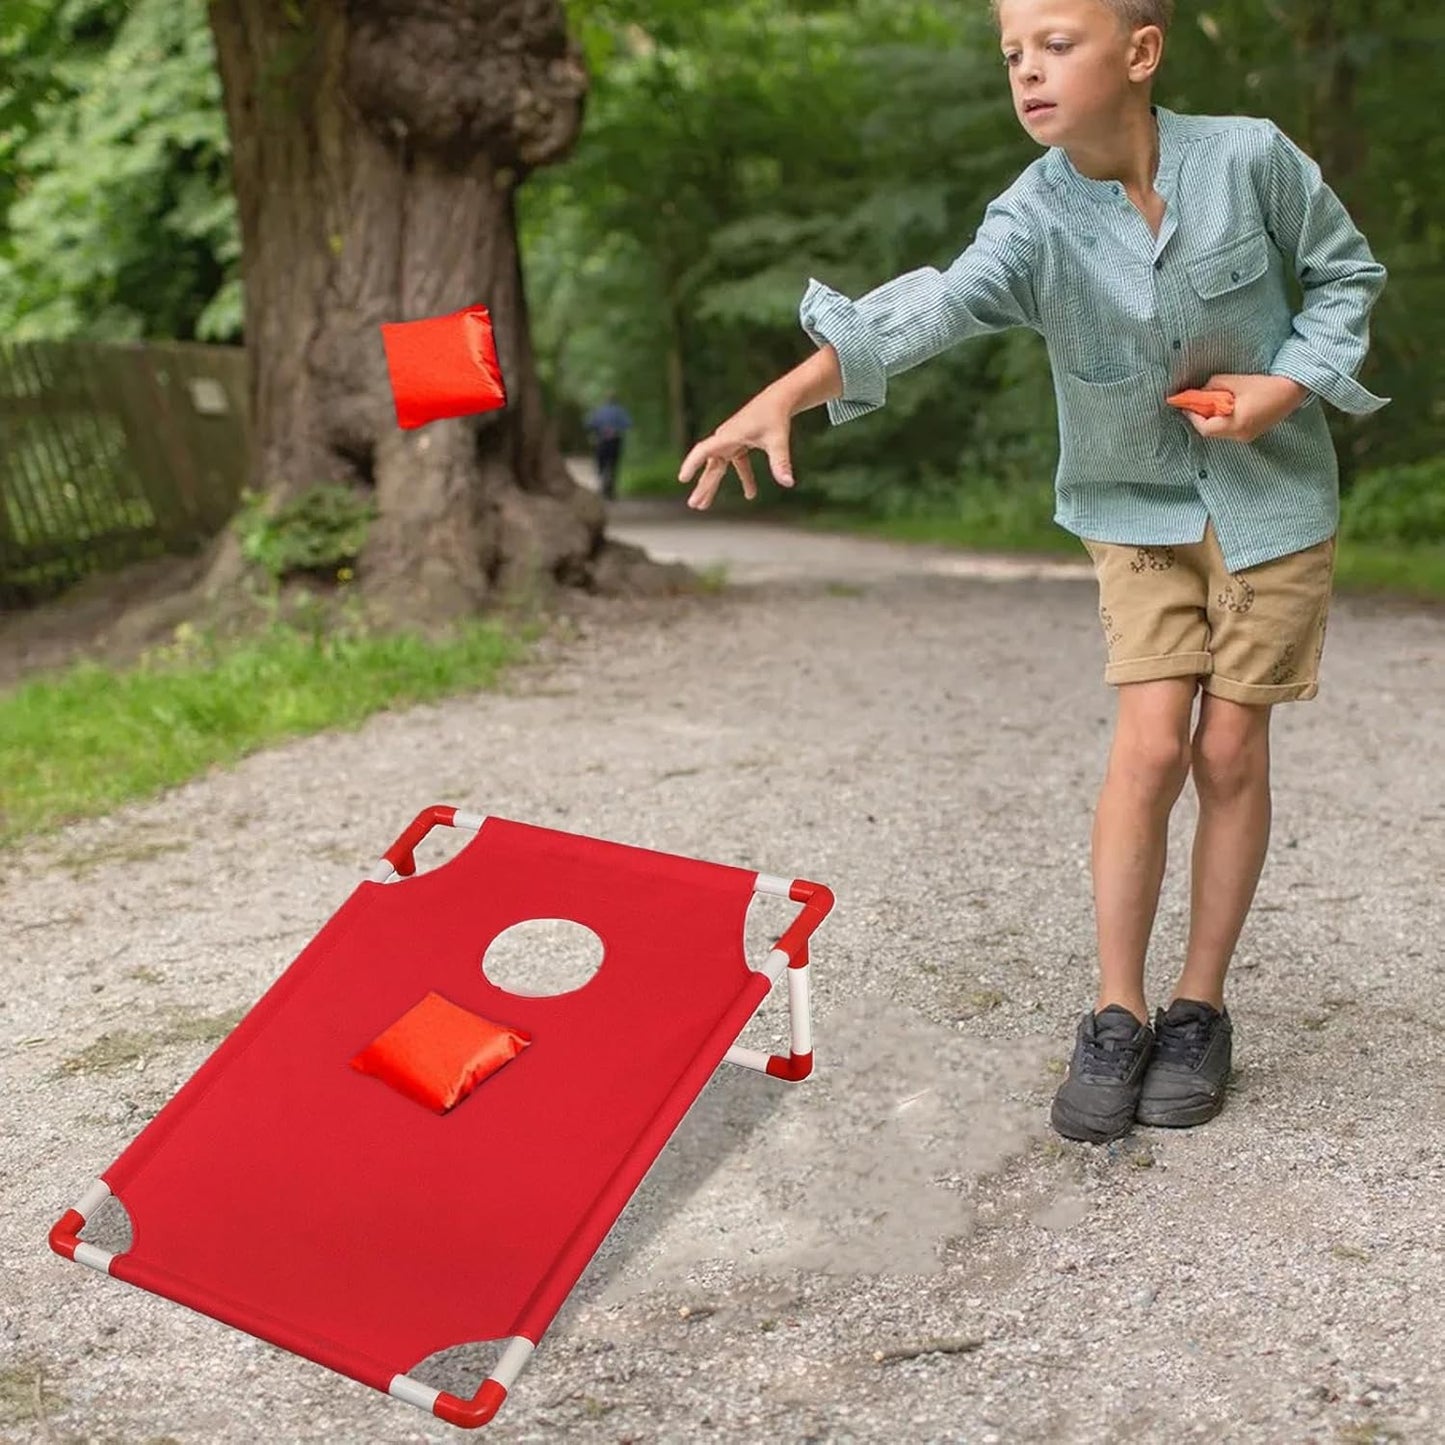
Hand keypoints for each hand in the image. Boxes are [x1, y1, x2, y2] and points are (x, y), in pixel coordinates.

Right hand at [678, 391, 794, 510]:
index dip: (692, 464)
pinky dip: (744, 478)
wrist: (780, 399)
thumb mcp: (778, 441)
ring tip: (704, 505)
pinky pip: (737, 464)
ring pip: (719, 467)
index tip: (683, 478)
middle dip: (703, 485)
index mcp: (728, 436)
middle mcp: (725, 438)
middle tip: (694, 505)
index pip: (704, 450)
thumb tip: (788, 483)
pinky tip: (751, 495)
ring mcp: (731, 441)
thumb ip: (781, 463)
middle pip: (710, 466)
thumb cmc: (776, 417)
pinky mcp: (740, 443)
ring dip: (713, 485)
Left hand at [1184, 373, 1309, 442]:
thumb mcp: (1235, 382)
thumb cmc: (1264, 385)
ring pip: (1220, 432)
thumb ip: (1213, 387)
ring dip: (1211, 419)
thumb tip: (1198, 392)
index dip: (1192, 417)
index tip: (1184, 405)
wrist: (1292, 391)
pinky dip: (1222, 421)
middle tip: (1195, 403)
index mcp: (1236, 424)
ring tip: (1209, 403)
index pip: (1205, 427)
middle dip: (1200, 417)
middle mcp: (1240, 435)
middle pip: (1211, 431)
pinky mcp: (1252, 434)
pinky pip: (1230, 430)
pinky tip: (1224, 408)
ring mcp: (1247, 437)